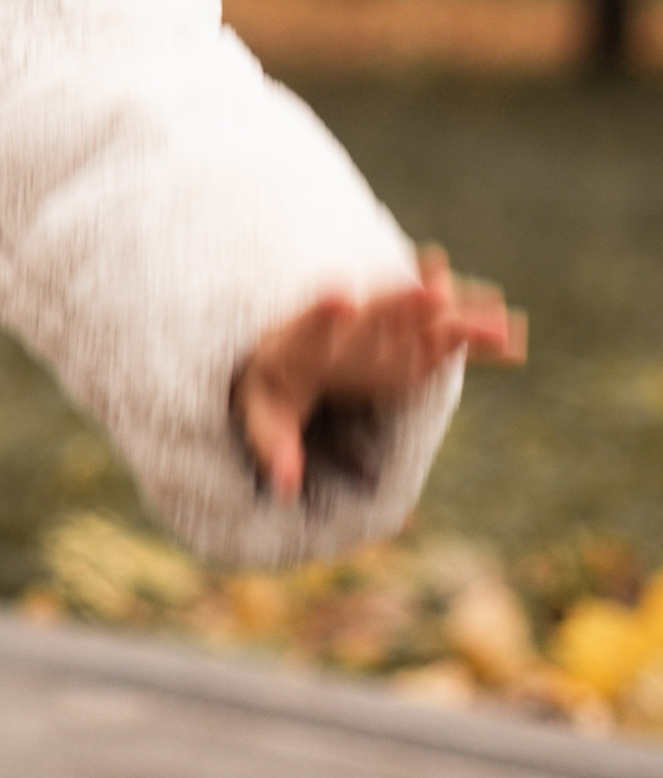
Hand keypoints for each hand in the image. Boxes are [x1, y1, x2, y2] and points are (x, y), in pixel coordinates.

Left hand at [233, 246, 525, 500]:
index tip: (339, 298)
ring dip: (456, 317)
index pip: (310, 325)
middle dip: (404, 303)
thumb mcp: (265, 414)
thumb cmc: (274, 386)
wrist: (291, 351)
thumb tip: (284, 486)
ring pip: (421, 318)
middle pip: (378, 312)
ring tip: (497, 321)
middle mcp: (349, 326)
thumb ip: (275, 444)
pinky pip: (446, 336)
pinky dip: (476, 338)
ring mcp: (383, 329)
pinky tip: (513, 334)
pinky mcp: (410, 340)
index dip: (324, 313)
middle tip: (434, 290)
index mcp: (304, 342)